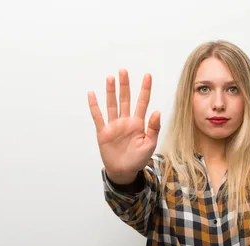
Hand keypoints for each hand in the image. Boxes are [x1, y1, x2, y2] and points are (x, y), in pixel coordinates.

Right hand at [87, 69, 160, 184]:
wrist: (123, 171)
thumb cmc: (138, 159)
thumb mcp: (150, 145)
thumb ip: (153, 128)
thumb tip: (157, 111)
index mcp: (138, 123)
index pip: (142, 102)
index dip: (145, 89)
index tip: (147, 75)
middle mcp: (126, 121)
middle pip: (125, 99)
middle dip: (125, 85)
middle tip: (124, 70)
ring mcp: (114, 125)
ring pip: (112, 104)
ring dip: (111, 91)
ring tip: (110, 78)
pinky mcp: (103, 132)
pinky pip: (98, 116)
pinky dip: (94, 106)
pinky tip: (92, 94)